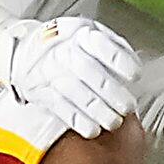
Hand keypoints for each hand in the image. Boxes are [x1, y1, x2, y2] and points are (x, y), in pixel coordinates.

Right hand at [0, 15, 137, 137]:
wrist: (27, 50)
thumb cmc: (71, 45)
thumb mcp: (93, 34)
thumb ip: (116, 47)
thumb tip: (135, 66)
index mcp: (80, 34)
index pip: (100, 44)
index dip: (119, 60)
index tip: (136, 75)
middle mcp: (63, 51)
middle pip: (87, 70)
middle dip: (110, 91)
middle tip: (127, 107)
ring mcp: (49, 71)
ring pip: (73, 91)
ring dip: (96, 110)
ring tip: (114, 122)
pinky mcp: (40, 90)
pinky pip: (58, 106)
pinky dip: (77, 120)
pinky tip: (92, 130)